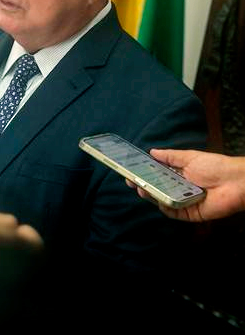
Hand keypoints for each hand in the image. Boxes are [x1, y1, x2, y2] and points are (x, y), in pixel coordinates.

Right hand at [127, 149, 244, 221]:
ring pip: (162, 200)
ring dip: (151, 196)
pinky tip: (159, 201)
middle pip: (157, 188)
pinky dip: (166, 208)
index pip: (157, 175)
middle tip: (131, 182)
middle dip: (143, 185)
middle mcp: (180, 188)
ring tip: (142, 189)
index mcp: (179, 174)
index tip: (130, 171)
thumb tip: (151, 152)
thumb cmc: (215, 166)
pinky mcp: (190, 213)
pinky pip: (174, 212)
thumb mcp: (190, 157)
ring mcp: (184, 201)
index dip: (143, 173)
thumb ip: (170, 156)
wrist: (236, 181)